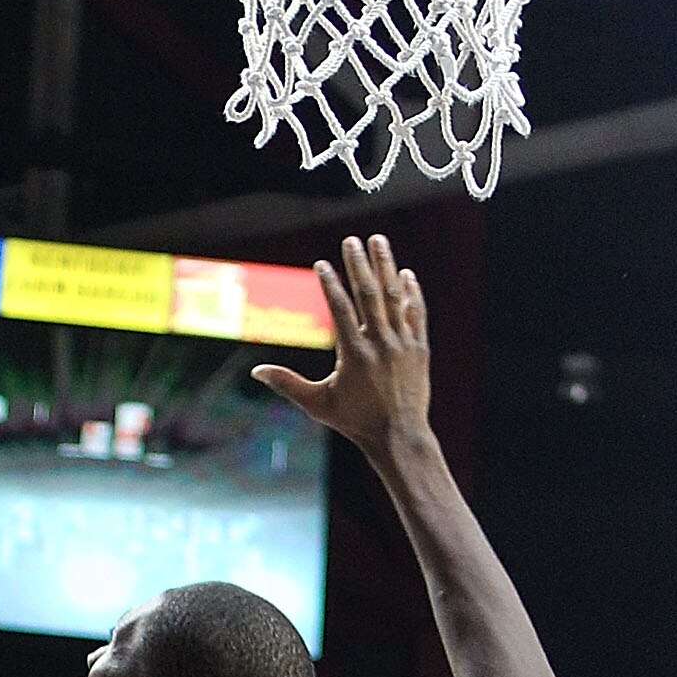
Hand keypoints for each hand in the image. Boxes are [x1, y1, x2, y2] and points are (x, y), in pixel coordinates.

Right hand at [254, 232, 431, 455]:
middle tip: (351, 240)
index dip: (330, 284)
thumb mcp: (317, 405)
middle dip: (359, 263)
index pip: (340, 309)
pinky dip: (411, 292)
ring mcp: (403, 343)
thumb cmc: (354, 422)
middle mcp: (380, 343)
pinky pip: (416, 312)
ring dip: (386, 265)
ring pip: (394, 296)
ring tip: (378, 241)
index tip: (321, 264)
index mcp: (354, 354)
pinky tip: (405, 274)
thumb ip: (288, 384)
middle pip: (369, 293)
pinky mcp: (420, 347)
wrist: (399, 437)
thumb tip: (256, 372)